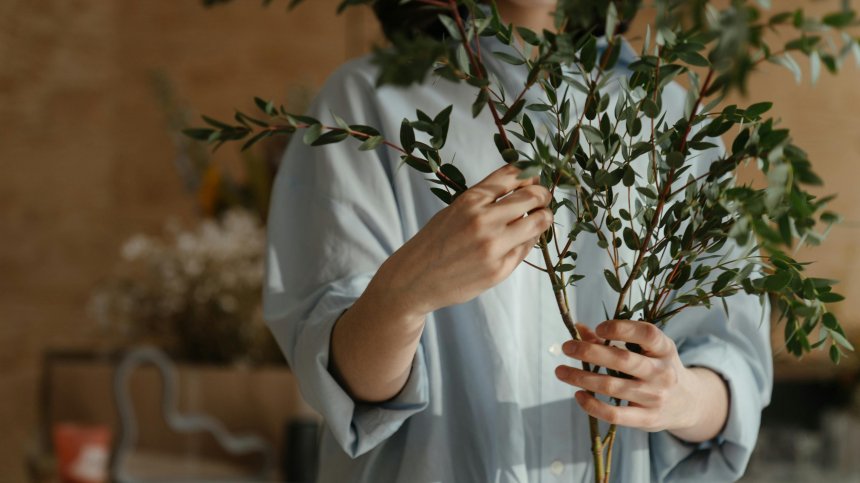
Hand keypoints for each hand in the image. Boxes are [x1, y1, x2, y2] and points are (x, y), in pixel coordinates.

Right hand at [374, 163, 552, 317]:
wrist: (414, 280)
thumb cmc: (434, 243)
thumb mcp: (454, 209)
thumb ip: (485, 199)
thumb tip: (525, 185)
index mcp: (470, 200)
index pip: (513, 175)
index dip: (530, 175)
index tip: (534, 180)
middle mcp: (483, 220)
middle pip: (532, 197)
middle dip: (543, 196)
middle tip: (543, 200)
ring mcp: (493, 246)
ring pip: (538, 222)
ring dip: (544, 217)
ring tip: (541, 218)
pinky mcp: (499, 269)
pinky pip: (527, 248)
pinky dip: (530, 240)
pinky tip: (523, 239)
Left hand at [554, 320, 728, 441]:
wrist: (688, 403)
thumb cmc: (657, 368)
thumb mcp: (646, 350)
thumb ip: (613, 339)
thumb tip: (578, 329)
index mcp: (664, 349)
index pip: (647, 334)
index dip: (622, 329)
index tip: (599, 328)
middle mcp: (663, 372)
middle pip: (623, 360)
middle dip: (591, 352)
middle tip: (566, 347)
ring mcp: (655, 397)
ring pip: (612, 386)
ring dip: (581, 377)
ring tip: (560, 371)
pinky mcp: (647, 419)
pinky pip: (615, 414)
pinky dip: (593, 405)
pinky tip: (578, 395)